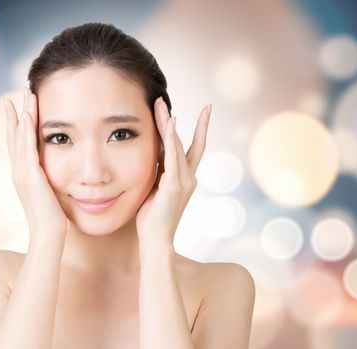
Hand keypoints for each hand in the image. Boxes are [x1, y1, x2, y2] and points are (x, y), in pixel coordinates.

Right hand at [4, 88, 68, 240]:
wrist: (49, 234)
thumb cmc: (53, 218)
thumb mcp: (50, 193)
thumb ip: (49, 181)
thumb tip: (59, 174)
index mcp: (22, 174)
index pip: (18, 143)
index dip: (18, 123)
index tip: (22, 105)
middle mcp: (18, 171)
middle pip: (15, 135)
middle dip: (18, 112)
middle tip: (22, 91)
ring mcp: (22, 173)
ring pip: (20, 137)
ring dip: (23, 114)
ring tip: (26, 95)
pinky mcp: (32, 177)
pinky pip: (28, 149)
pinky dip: (28, 131)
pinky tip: (29, 116)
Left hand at [135, 97, 211, 243]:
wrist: (155, 240)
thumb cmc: (152, 217)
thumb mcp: (156, 187)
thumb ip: (159, 170)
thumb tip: (154, 153)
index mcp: (185, 178)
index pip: (193, 147)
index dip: (198, 128)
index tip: (204, 110)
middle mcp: (190, 177)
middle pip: (185, 141)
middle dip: (172, 120)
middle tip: (163, 100)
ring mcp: (184, 181)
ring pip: (178, 145)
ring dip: (168, 123)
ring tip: (160, 105)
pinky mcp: (175, 185)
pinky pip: (173, 157)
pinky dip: (171, 139)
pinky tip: (170, 123)